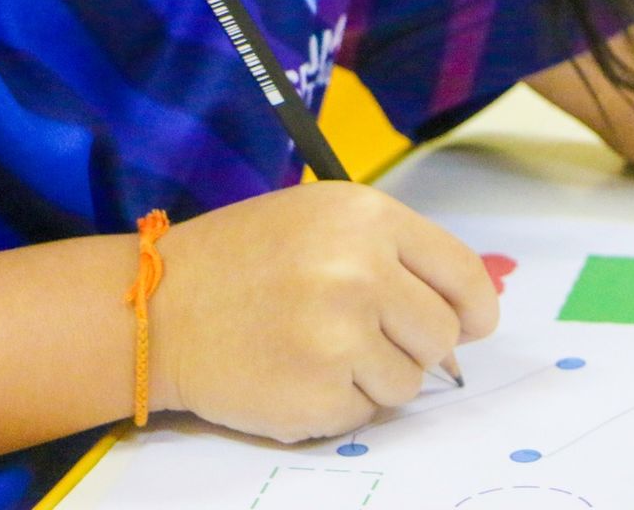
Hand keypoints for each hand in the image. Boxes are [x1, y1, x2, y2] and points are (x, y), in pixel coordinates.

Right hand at [149, 181, 499, 440]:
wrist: (159, 307)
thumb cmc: (244, 258)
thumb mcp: (322, 219)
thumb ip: (394, 254)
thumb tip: (465, 313)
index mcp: (368, 219)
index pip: (463, 274)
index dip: (475, 307)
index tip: (474, 324)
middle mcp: (361, 273)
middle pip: (442, 334)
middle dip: (416, 344)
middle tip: (366, 335)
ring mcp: (340, 337)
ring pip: (408, 381)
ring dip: (375, 376)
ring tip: (319, 348)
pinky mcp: (319, 394)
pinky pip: (366, 414)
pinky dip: (340, 403)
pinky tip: (298, 372)